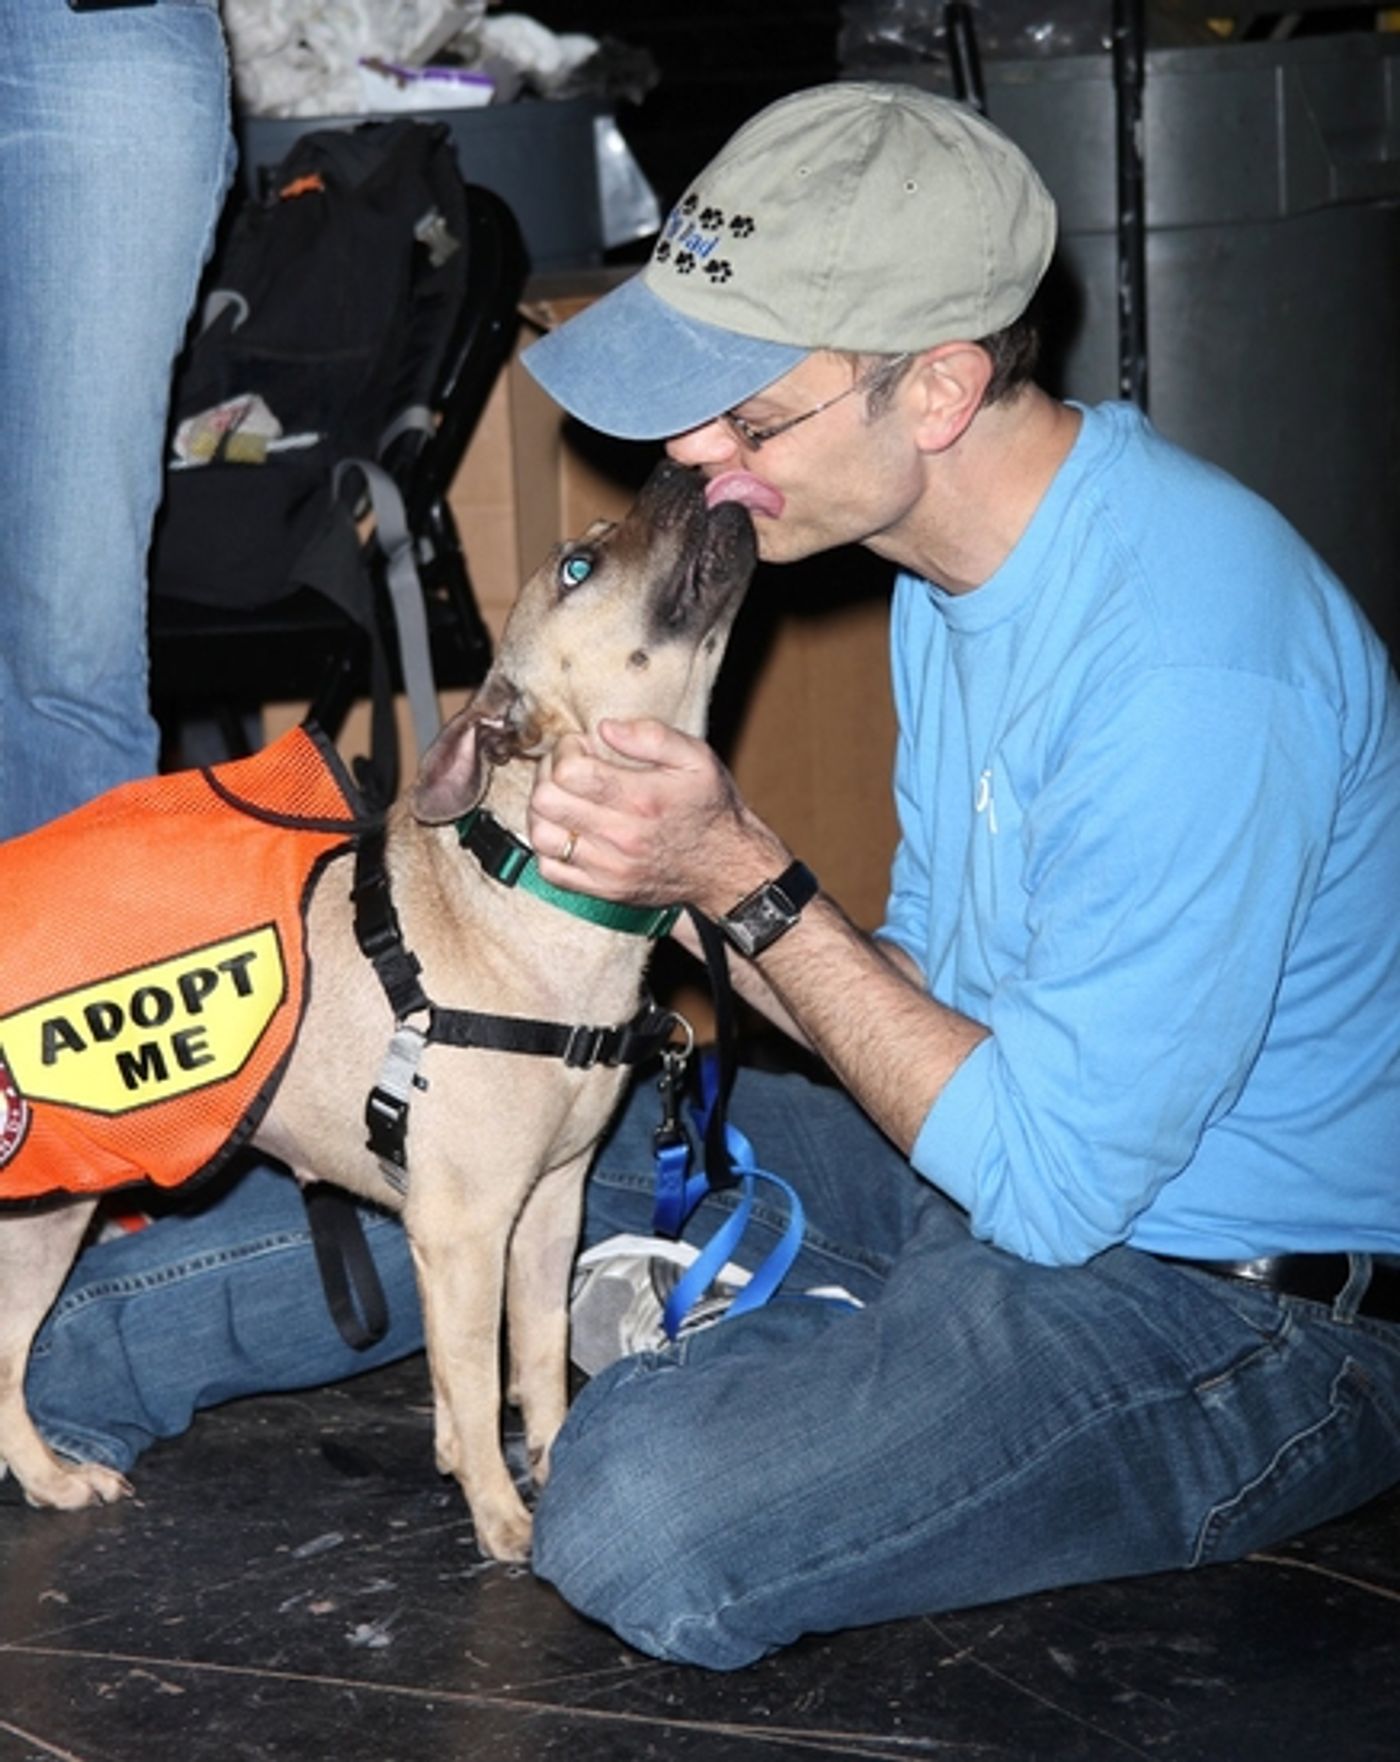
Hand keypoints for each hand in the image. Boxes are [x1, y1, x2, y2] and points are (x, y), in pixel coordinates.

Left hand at [527, 718, 786, 916]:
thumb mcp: (697, 759)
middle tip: (567, 768)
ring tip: (563, 797)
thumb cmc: (709, 809)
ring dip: (543, 810)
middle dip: (548, 774)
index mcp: (642, 799)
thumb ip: (652, 736)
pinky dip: (548, 847)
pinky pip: (549, 870)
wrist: (726, 868)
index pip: (570, 772)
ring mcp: (608, 867)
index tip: (581, 747)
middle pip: (546, 802)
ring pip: (541, 836)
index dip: (565, 751)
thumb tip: (605, 728)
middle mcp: (621, 836)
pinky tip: (568, 829)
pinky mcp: (602, 889)